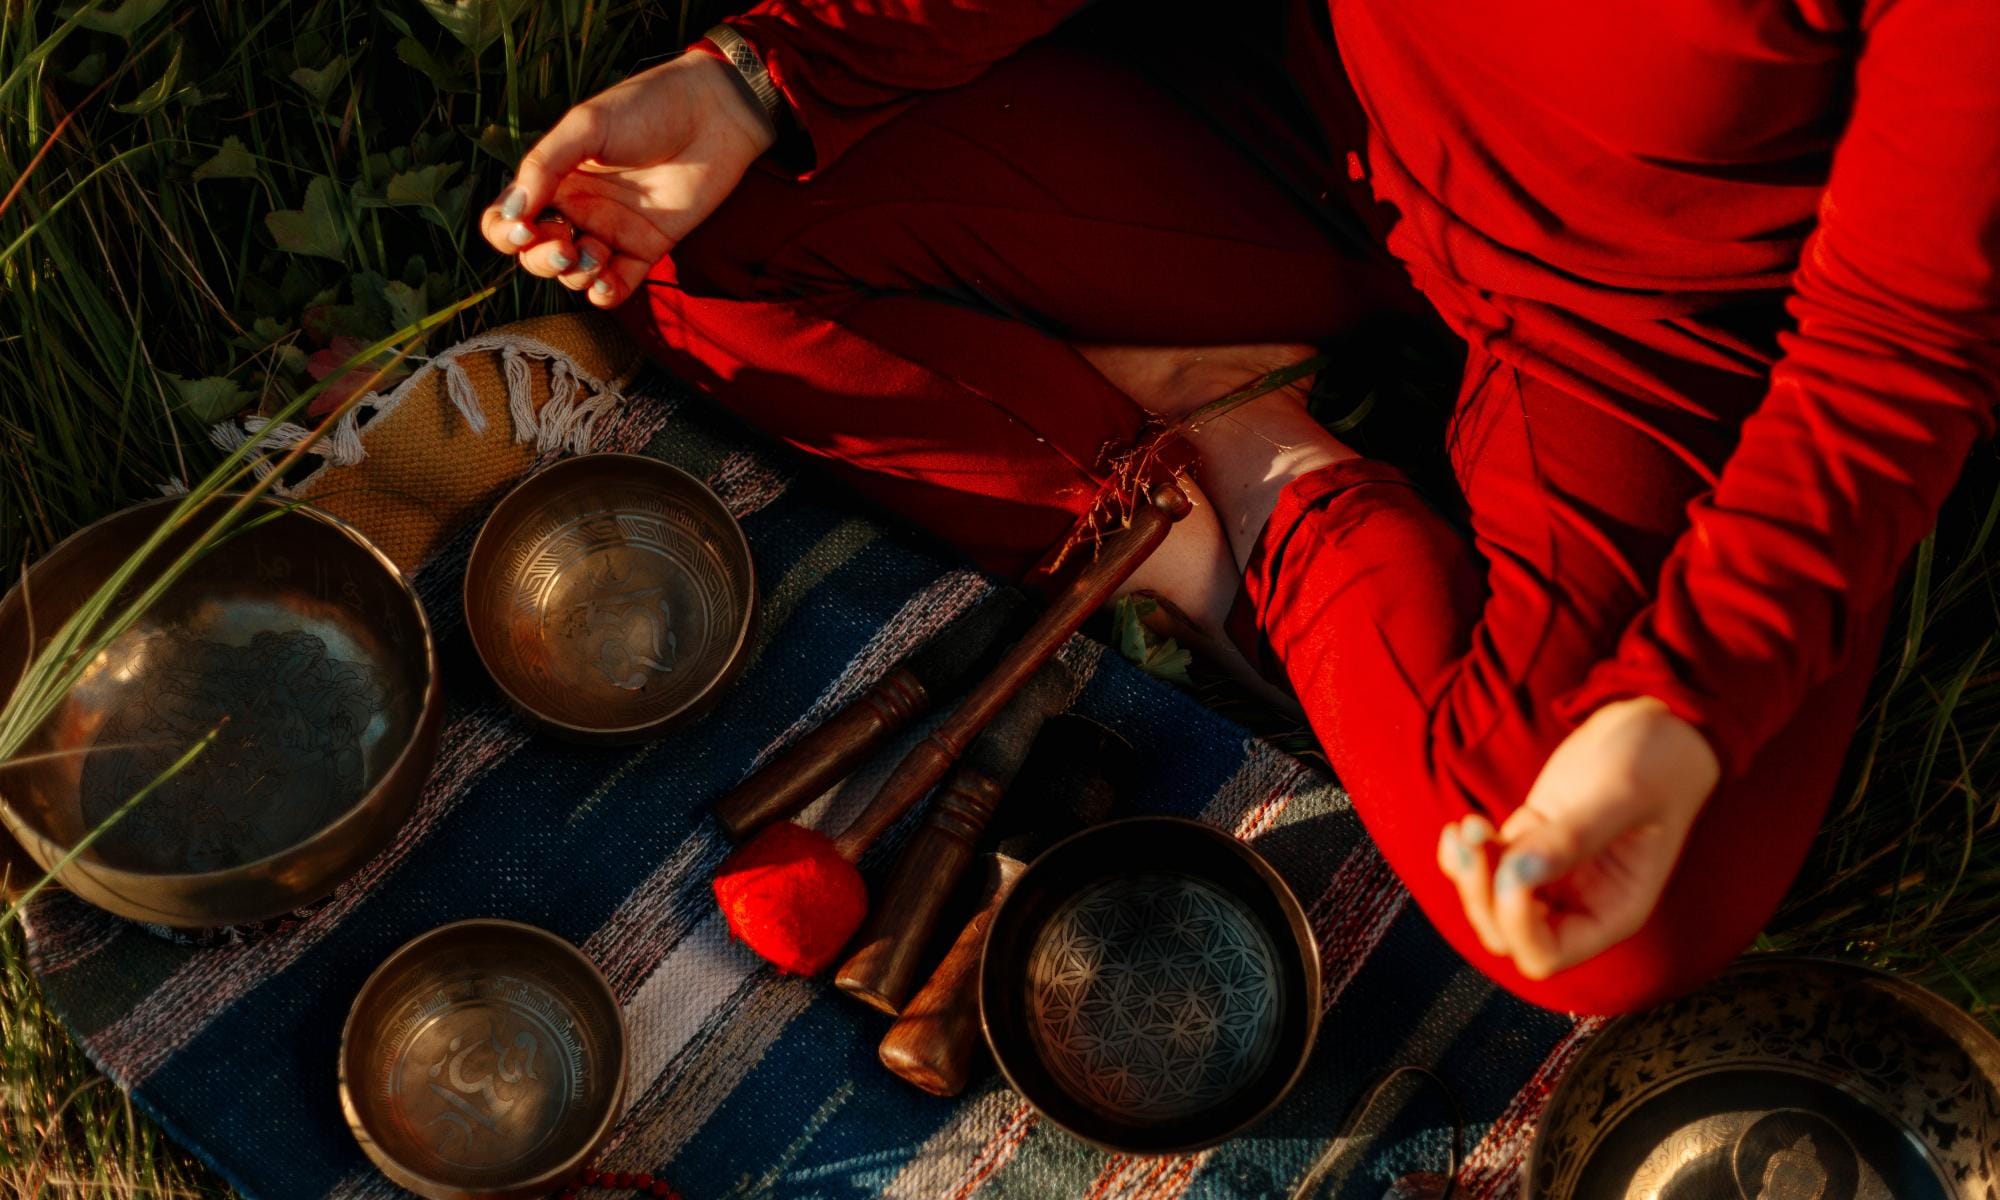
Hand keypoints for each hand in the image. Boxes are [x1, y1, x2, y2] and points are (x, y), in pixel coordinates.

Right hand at [478, 50, 776, 307]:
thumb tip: (513, 211)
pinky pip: (617, 286)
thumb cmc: (646, 108)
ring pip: (574, 275)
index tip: (523, 227)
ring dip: (574, 275)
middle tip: (564, 244)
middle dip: (541, 259)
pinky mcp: (647, 248)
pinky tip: (605, 285)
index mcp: (553, 178)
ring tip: (592, 254)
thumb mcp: (586, 126)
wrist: (713, 115)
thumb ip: (545, 165)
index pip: (508, 218)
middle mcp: (578, 208)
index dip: (506, 232)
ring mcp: (612, 231)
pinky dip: (605, 294)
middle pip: (536, 255)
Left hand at [1435, 696, 1719, 980]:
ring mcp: (1552, 876)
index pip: (1546, 954)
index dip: (1516, 924)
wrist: (1655, 723)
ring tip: (1470, 825)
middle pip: (1506, 937)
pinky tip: (1465, 824)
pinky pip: (1484, 871)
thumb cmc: (1657, 762)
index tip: (1512, 868)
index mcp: (1612, 911)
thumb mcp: (1621, 796)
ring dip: (1469, 873)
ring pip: (1488, 905)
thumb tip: (1518, 876)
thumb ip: (1573, 840)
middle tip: (1476, 841)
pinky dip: (1464, 855)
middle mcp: (1580, 903)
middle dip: (1481, 896)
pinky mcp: (1530, 846)